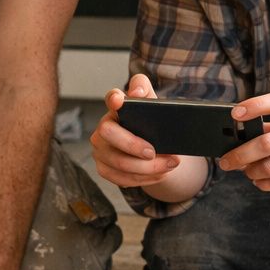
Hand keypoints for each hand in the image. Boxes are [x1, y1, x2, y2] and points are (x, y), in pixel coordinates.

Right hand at [89, 73, 181, 187]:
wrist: (154, 151)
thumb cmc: (152, 125)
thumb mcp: (155, 108)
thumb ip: (147, 93)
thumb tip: (137, 91)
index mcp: (118, 108)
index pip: (112, 97)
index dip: (113, 98)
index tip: (119, 101)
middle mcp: (104, 127)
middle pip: (109, 133)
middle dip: (133, 145)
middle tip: (154, 152)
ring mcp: (100, 149)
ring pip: (118, 162)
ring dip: (147, 167)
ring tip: (169, 165)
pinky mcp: (103, 168)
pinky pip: (121, 178)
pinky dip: (143, 179)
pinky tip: (159, 175)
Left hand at [219, 93, 269, 191]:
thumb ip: (267, 128)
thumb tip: (234, 140)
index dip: (255, 105)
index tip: (235, 114)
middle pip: (266, 143)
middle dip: (240, 154)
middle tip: (226, 161)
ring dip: (251, 171)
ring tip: (246, 171)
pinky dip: (263, 183)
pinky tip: (259, 180)